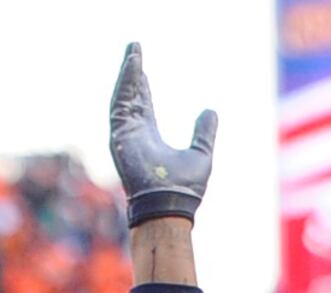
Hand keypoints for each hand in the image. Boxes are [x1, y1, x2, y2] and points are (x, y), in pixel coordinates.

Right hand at [109, 43, 217, 232]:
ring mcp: (125, 135)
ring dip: (127, 74)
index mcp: (148, 138)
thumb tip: (211, 111)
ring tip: (134, 51)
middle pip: (129, 96)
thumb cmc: (185, 189)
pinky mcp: (120, 137)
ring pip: (123, 97)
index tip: (140, 67)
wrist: (171, 205)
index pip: (142, 104)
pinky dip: (125, 85)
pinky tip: (133, 67)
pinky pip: (120, 104)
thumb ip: (204, 133)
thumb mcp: (201, 153)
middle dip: (131, 73)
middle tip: (134, 49)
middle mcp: (134, 135)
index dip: (141, 85)